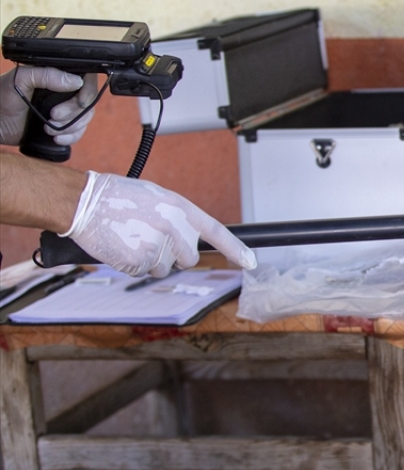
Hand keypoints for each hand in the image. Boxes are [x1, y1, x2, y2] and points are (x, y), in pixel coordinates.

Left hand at [0, 66, 98, 145]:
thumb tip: (76, 82)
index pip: (86, 81)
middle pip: (88, 103)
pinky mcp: (61, 127)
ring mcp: (64, 111)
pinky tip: (56, 138)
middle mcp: (64, 93)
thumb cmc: (2, 97)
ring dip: (71, 127)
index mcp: (57, 78)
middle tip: (54, 115)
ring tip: (49, 128)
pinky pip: (78, 133)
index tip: (79, 102)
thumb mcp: (20, 79)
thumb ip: (47, 75)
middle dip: (74, 113)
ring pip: (85, 119)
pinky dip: (71, 137)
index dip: (88, 92)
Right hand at [62, 171, 256, 277]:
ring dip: (151, 260)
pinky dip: (134, 265)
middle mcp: (175, 228)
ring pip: (165, 268)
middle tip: (150, 237)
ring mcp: (158, 246)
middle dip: (174, 255)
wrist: (86, 202)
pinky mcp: (139, 262)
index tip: (250, 263)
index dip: (236, 249)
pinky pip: (144, 272)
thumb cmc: (119, 197)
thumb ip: (178, 218)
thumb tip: (190, 238)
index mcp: (182, 209)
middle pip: (189, 259)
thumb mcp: (158, 198)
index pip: (217, 232)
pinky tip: (123, 245)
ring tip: (132, 237)